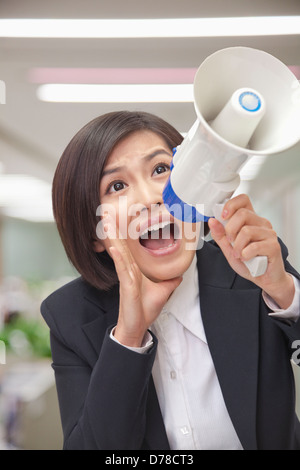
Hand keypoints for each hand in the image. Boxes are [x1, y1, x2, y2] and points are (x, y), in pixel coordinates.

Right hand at [103, 218, 181, 346]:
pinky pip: (121, 268)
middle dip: (115, 230)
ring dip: (113, 238)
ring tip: (106, 223)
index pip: (129, 248)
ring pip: (119, 253)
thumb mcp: (163, 292)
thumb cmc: (145, 310)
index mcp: (134, 270)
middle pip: (121, 247)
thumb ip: (169, 282)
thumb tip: (179, 275)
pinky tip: (113, 247)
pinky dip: (118, 257)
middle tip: (107, 214)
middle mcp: (128, 271)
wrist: (137, 327)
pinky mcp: (125, 285)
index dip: (124, 234)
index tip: (119, 219)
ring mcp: (125, 277)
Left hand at [208, 194, 294, 308]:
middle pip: (242, 214)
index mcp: (251, 220)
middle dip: (230, 230)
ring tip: (239, 254)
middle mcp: (261, 223)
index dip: (231, 204)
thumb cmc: (249, 262)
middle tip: (230, 242)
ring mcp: (269, 234)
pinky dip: (246, 255)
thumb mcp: (229, 248)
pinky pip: (254, 246)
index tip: (223, 216)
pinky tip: (247, 259)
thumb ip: (220, 235)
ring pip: (247, 231)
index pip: (243, 200)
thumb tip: (212, 221)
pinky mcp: (273, 246)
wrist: (263, 279)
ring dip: (237, 246)